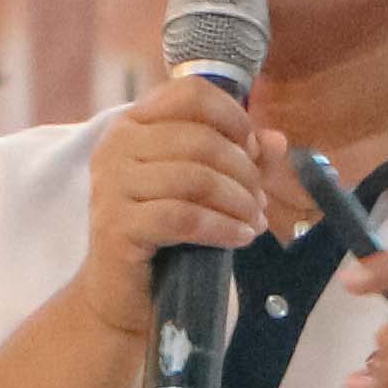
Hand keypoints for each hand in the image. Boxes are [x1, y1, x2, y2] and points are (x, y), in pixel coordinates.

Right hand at [79, 70, 267, 344]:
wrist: (122, 294)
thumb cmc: (164, 234)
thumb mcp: (203, 188)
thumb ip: (238, 159)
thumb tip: (276, 141)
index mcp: (133, 123)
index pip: (190, 93)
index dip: (233, 117)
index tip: (253, 151)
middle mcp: (116, 146)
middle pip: (200, 138)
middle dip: (243, 170)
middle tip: (259, 200)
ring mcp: (111, 185)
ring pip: (195, 177)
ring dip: (237, 201)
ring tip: (254, 221)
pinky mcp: (117, 225)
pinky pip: (184, 217)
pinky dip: (221, 227)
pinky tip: (241, 238)